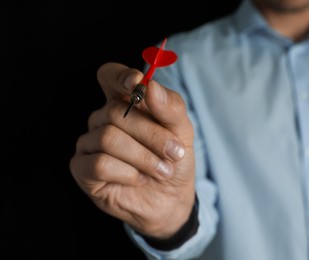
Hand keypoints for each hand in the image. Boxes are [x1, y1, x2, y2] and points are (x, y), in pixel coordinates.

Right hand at [69, 62, 194, 238]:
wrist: (172, 198)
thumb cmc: (174, 160)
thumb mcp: (182, 131)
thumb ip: (170, 107)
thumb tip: (150, 86)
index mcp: (125, 102)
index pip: (109, 76)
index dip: (119, 76)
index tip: (137, 83)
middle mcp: (103, 119)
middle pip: (116, 112)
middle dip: (151, 134)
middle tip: (174, 152)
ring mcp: (89, 143)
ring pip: (108, 138)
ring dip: (143, 157)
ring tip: (162, 170)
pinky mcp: (82, 169)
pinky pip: (100, 163)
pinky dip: (127, 173)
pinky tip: (138, 178)